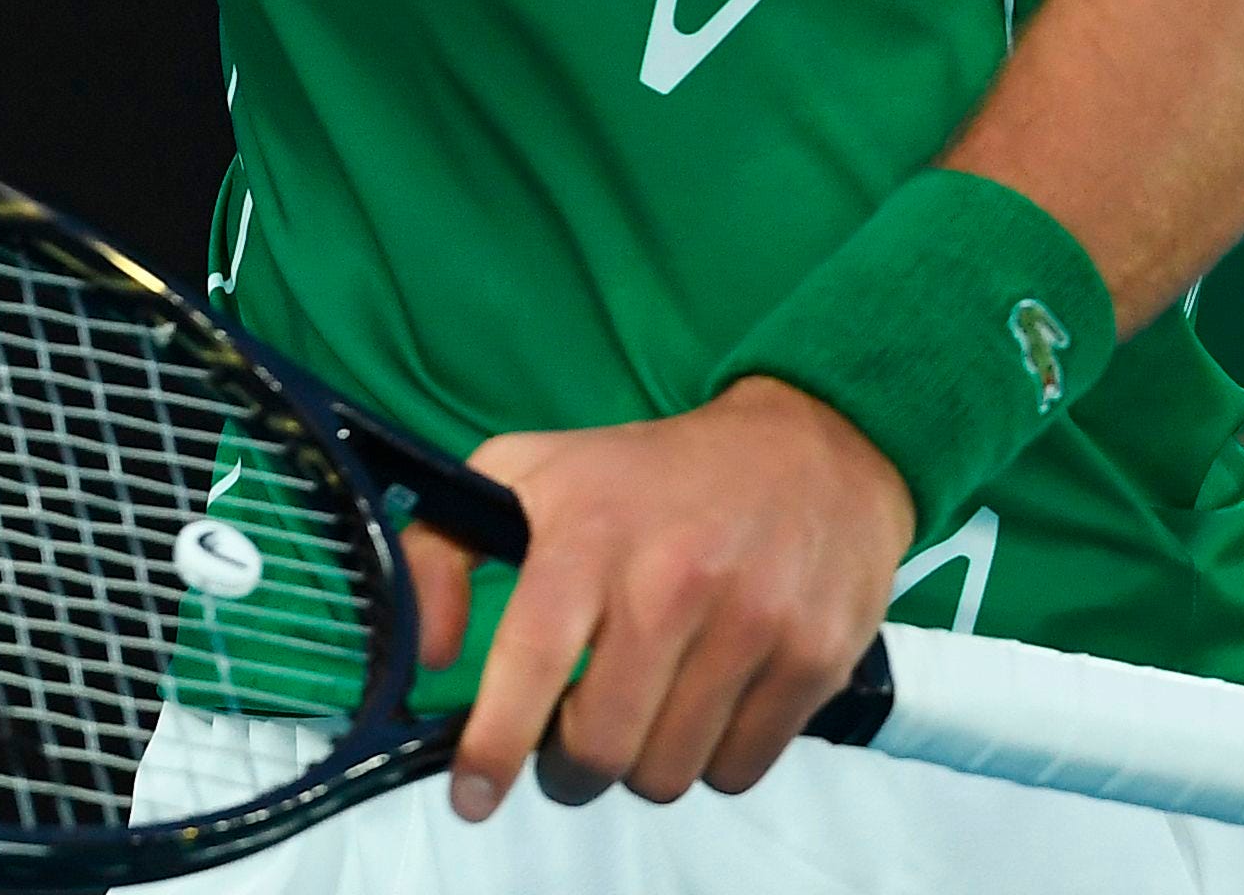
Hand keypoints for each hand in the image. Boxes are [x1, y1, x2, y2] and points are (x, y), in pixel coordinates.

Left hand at [397, 378, 912, 817]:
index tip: (473, 794)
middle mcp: (671, 581)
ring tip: (645, 709)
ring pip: (668, 772)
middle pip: (600, 746)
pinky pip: (740, 769)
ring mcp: (750, 623)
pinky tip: (707, 703)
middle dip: (570, 767)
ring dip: (643, 764)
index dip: (495, 745)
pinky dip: (712, 759)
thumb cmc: (651, 474)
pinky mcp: (811, 660)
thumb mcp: (527, 473)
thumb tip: (432, 652)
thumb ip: (445, 549)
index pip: (530, 661)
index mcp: (591, 535)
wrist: (808, 450)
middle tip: (571, 739)